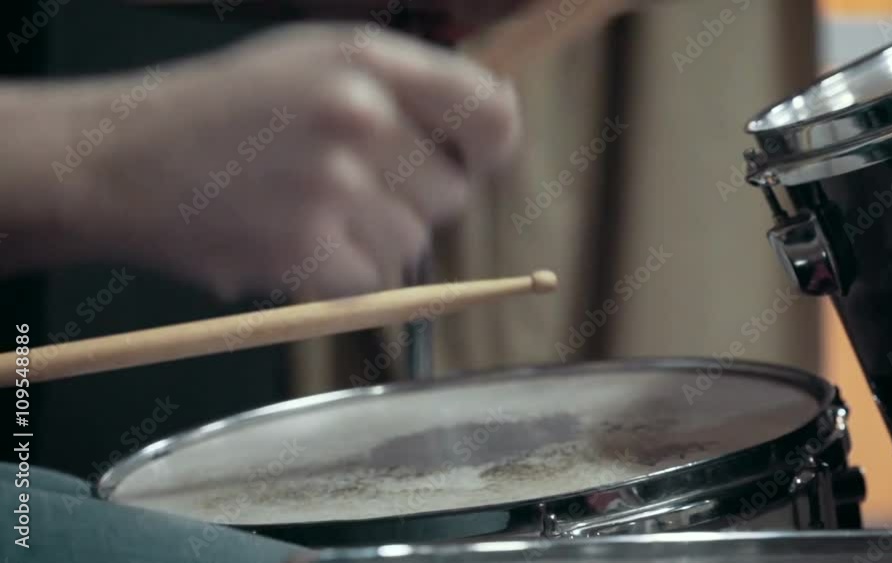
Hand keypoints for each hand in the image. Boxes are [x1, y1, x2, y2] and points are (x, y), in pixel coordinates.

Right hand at [56, 24, 520, 299]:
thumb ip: (409, 82)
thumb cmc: (227, 109)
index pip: (487, 112)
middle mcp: (358, 116)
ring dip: (375, 241)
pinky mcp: (303, 247)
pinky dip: (342, 276)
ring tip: (311, 213)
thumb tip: (501, 115)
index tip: (478, 160)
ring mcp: (330, 184)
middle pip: (451, 192)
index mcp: (366, 61)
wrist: (120, 157)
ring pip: (413, 244)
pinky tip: (297, 244)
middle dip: (412, 199)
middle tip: (348, 187)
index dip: (492, 145)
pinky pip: (373, 283)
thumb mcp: (316, 60)